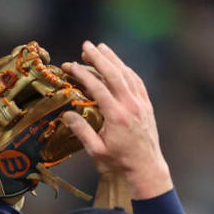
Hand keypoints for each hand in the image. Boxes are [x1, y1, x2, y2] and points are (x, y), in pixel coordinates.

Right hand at [60, 41, 171, 199]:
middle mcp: (131, 105)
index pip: (98, 88)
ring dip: (113, 59)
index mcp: (117, 116)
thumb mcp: (96, 151)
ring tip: (100, 47)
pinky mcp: (146, 105)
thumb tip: (67, 114)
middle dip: (99, 58)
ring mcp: (141, 103)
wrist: (146, 167)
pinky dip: (126, 70)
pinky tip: (118, 64)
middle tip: (86, 45)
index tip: (71, 65)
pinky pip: (136, 81)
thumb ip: (82, 131)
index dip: (84, 74)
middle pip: (114, 74)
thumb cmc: (118, 162)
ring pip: (127, 74)